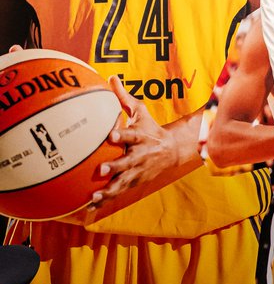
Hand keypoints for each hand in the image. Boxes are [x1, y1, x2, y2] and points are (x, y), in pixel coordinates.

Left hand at [88, 76, 183, 212]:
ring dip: (109, 190)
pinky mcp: (136, 182)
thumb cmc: (151, 128)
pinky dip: (106, 199)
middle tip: (102, 170)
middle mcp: (141, 155)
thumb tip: (111, 77)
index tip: (111, 136)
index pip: (132, 135)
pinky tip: (90, 206)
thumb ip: (124, 98)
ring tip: (94, 197)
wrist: (173, 150)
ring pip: (124, 182)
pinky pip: (119, 192)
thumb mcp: (141, 112)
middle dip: (116, 167)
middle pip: (128, 162)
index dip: (122, 135)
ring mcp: (139, 171)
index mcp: (141, 136)